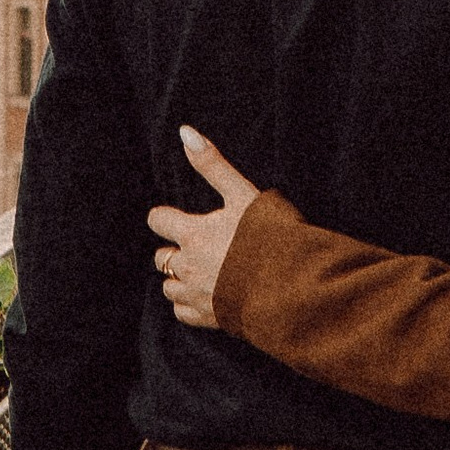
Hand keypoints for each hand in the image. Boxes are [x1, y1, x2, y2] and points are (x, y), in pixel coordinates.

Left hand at [148, 126, 261, 329]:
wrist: (291, 285)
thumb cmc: (270, 237)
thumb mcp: (243, 193)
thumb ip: (212, 164)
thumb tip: (185, 132)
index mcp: (192, 234)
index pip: (158, 220)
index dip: (166, 217)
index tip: (180, 218)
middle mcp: (188, 266)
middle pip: (161, 257)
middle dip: (174, 250)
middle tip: (198, 245)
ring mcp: (196, 294)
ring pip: (169, 286)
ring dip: (179, 278)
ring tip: (202, 271)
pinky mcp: (208, 317)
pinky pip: (182, 312)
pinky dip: (188, 304)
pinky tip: (207, 295)